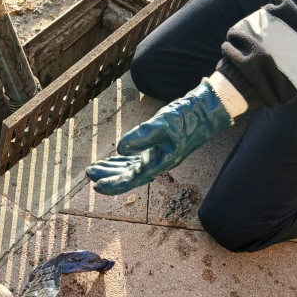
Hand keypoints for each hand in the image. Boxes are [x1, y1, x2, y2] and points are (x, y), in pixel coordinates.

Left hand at [85, 80, 231, 194]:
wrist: (206, 110)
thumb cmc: (186, 117)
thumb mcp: (162, 123)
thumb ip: (142, 136)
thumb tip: (120, 148)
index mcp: (160, 163)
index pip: (132, 179)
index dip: (114, 184)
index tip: (97, 186)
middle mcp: (158, 163)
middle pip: (129, 176)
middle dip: (109, 177)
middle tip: (90, 176)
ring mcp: (158, 156)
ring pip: (132, 168)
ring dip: (113, 169)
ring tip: (95, 169)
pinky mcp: (159, 148)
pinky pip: (138, 159)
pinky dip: (124, 160)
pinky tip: (114, 159)